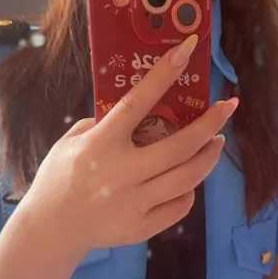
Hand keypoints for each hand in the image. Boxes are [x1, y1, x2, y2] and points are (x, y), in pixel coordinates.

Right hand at [22, 34, 236, 254]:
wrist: (51, 229)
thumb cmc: (59, 178)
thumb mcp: (71, 142)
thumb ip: (102, 124)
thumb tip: (140, 110)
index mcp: (100, 145)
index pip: (137, 102)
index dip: (164, 74)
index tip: (187, 49)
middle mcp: (121, 173)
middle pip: (180, 146)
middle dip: (211, 124)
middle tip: (226, 109)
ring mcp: (134, 204)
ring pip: (188, 177)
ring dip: (208, 156)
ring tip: (216, 142)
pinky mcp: (142, 228)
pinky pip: (179, 206)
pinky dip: (188, 190)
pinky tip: (188, 180)